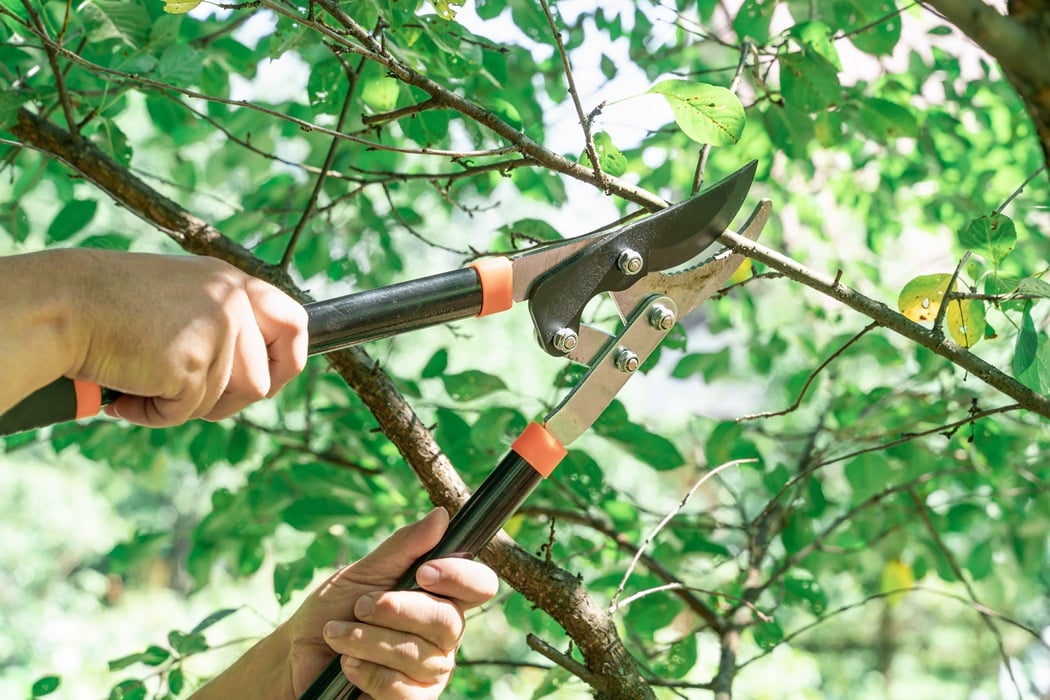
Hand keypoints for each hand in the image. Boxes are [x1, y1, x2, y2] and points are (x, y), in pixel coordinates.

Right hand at [64, 250, 307, 425]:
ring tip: (146, 382)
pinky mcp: (191, 363)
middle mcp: (231, 302)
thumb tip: (261, 378)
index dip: (289, 361)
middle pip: (261, 382)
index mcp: (232, 283)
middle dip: (227, 402)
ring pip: (226, 402)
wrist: (62, 306)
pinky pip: (184, 413)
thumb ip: (221, 323)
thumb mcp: (182, 299)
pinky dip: (152, 413)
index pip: (295, 324)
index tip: (272, 381)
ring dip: (186, 406)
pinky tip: (127, 391)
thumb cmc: (110, 306)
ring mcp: (216, 331)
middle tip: (186, 394)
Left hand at [283, 508, 498, 698]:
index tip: (423, 572)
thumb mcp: (365, 571)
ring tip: (338, 633)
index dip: (460, 576)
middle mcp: (445, 633)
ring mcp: (432, 669)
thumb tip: (441, 516)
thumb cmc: (335, 607)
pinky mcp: (414, 699)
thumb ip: (404, 547)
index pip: (479, 585)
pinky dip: (367, 671)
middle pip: (449, 621)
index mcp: (441, 595)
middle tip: (361, 606)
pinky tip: (348, 665)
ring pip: (419, 655)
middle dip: (397, 610)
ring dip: (369, 640)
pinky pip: (403, 689)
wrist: (298, 653)